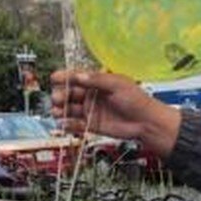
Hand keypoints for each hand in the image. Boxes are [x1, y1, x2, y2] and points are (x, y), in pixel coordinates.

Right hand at [50, 70, 181, 157]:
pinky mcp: (92, 125)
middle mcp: (92, 95)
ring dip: (61, 110)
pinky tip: (64, 124)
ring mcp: (91, 110)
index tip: (54, 78)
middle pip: (70, 93)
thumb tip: (79, 75)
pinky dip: (69, 125)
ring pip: (70, 109)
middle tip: (57, 97)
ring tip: (57, 111)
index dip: (65, 77)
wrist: (146, 122)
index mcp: (98, 82)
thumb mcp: (118, 84)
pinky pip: (76, 125)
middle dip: (61, 94)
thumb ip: (97, 80)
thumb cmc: (136, 100)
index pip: (77, 77)